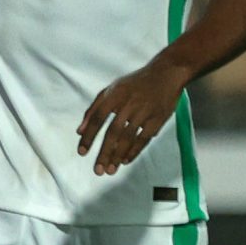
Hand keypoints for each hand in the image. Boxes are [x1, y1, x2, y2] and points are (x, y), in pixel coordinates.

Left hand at [78, 57, 188, 174]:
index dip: (89, 136)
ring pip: (129, 137)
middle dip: (104, 153)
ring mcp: (145, 111)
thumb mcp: (110, 90)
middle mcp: (129, 104)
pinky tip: (125, 160)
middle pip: (113, 132)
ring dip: (118, 155)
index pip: (97, 118)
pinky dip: (135, 150)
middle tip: (98, 170)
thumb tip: (79, 132)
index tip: (82, 152)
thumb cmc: (133, 83)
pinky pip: (144, 138)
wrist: (166, 73)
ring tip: (110, 170)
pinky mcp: (159, 118)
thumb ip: (93, 110)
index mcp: (114, 95)